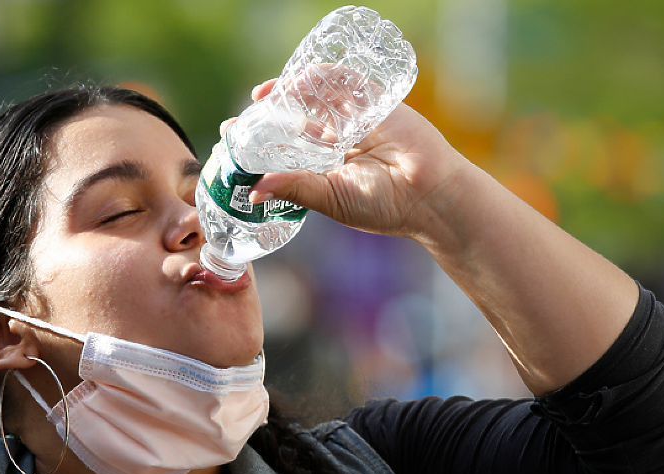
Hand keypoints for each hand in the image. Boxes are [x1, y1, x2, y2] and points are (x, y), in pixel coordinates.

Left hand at [241, 80, 471, 240]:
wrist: (430, 195)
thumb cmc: (385, 205)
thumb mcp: (330, 198)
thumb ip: (294, 189)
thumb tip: (253, 190)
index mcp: (330, 168)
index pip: (288, 150)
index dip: (262, 144)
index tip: (233, 141)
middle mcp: (340, 141)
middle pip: (297, 121)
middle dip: (268, 118)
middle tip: (241, 119)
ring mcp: (357, 120)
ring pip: (316, 99)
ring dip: (287, 94)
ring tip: (262, 97)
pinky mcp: (373, 102)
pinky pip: (342, 82)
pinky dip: (316, 78)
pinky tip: (292, 84)